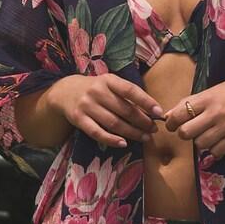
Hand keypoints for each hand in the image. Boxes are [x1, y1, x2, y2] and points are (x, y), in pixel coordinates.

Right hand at [50, 73, 165, 148]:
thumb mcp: (110, 84)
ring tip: (144, 137)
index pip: (130, 90)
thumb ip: (127, 95)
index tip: (159, 113)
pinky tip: (123, 143)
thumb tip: (152, 111)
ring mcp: (87, 106)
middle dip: (142, 121)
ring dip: (132, 132)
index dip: (146, 102)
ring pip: (114, 123)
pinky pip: (97, 132)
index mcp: (108, 80)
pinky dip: (111, 139)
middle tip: (153, 129)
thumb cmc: (96, 89)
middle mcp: (97, 91)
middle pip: (124, 110)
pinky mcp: (79, 119)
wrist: (65, 91)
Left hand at [162, 75, 224, 158]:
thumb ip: (190, 102)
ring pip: (200, 144)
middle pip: (186, 133)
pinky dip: (213, 150)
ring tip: (206, 134)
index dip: (171, 122)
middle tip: (189, 131)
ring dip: (199, 142)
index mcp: (207, 99)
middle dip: (184, 134)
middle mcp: (215, 113)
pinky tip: (216, 142)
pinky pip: (216, 152)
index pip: (180, 114)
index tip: (172, 125)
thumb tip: (169, 114)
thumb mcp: (212, 91)